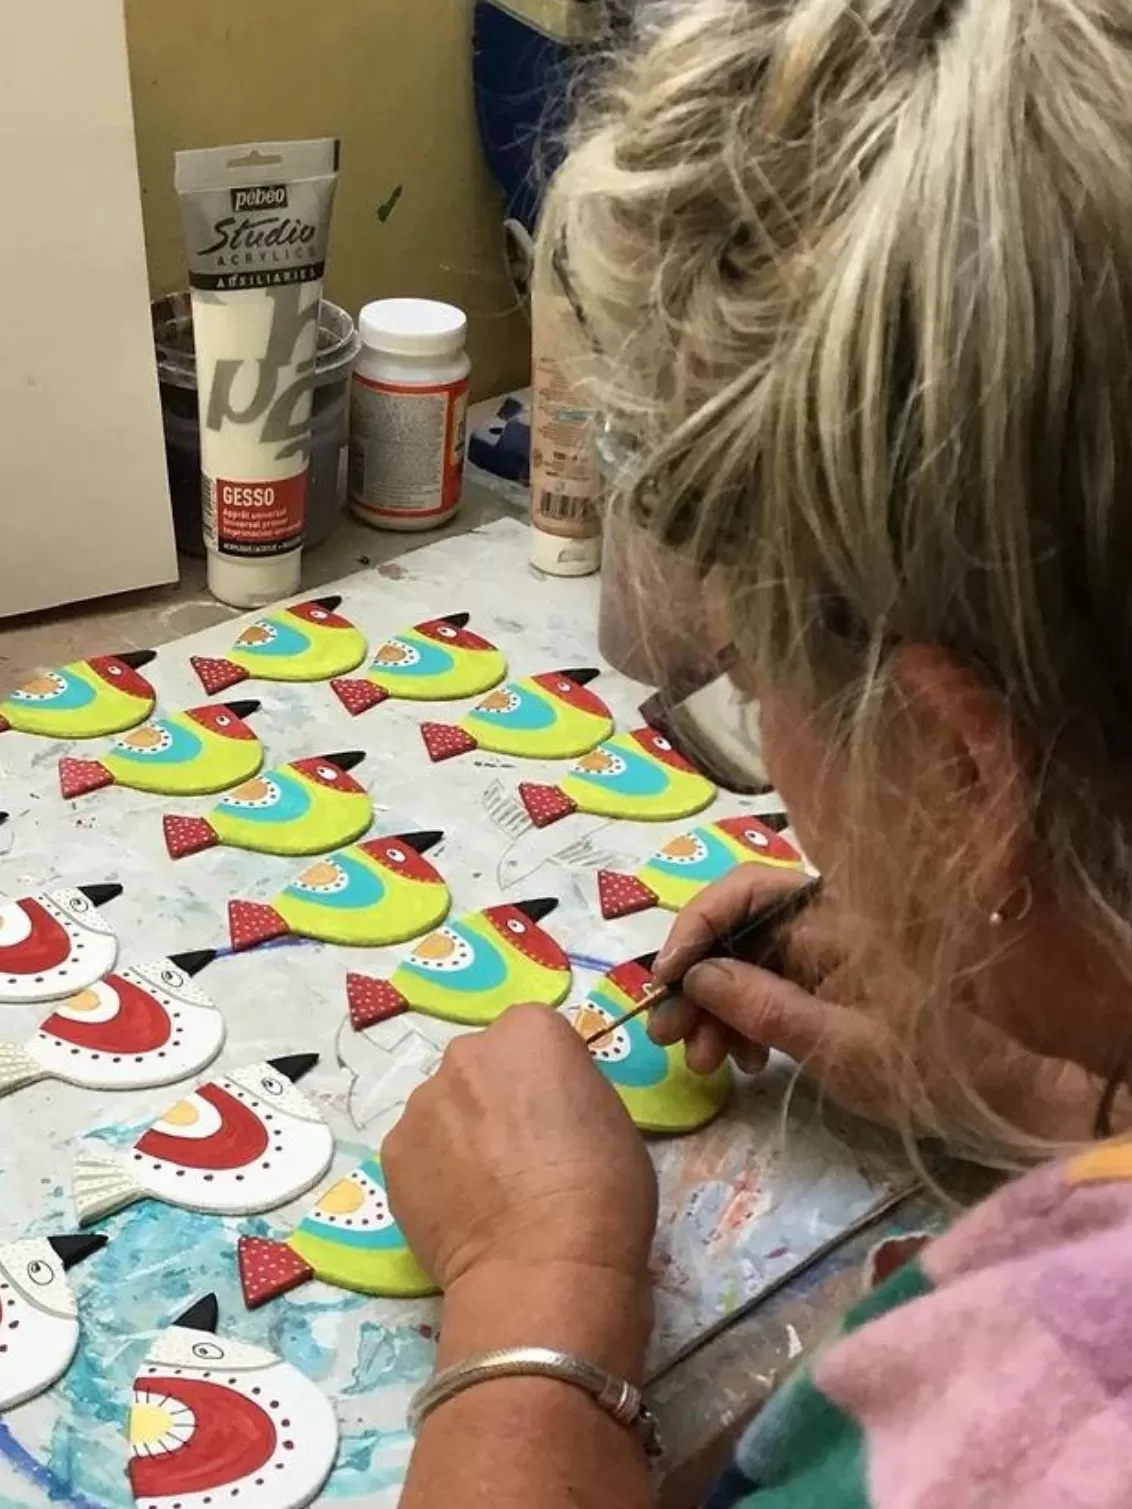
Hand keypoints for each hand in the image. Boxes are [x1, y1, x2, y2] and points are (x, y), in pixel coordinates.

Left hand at [384, 1005, 657, 1294]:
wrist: (543, 1268)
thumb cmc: (602, 1191)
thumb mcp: (611, 1116)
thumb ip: (568, 1088)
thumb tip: (542, 1107)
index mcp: (529, 1031)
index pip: (533, 1035)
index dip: (546, 1077)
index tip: (556, 1116)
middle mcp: (467, 1051)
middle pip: (481, 1066)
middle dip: (495, 1098)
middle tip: (520, 1155)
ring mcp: (422, 1101)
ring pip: (445, 1108)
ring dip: (461, 1135)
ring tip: (487, 1192)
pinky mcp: (393, 1152)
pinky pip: (419, 1151)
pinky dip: (435, 1173)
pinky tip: (461, 1211)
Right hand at [650, 867, 1113, 1141]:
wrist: (1001, 1091)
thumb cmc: (928, 1068)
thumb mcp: (839, 1047)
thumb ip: (764, 1008)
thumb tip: (697, 977)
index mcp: (833, 919)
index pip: (744, 893)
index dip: (694, 929)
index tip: (665, 983)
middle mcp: (823, 922)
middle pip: (736, 928)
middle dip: (696, 979)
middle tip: (669, 1039)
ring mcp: (824, 953)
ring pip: (744, 961)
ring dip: (714, 1007)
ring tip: (705, 1064)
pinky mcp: (826, 983)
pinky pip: (767, 986)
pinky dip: (744, 1020)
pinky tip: (744, 1063)